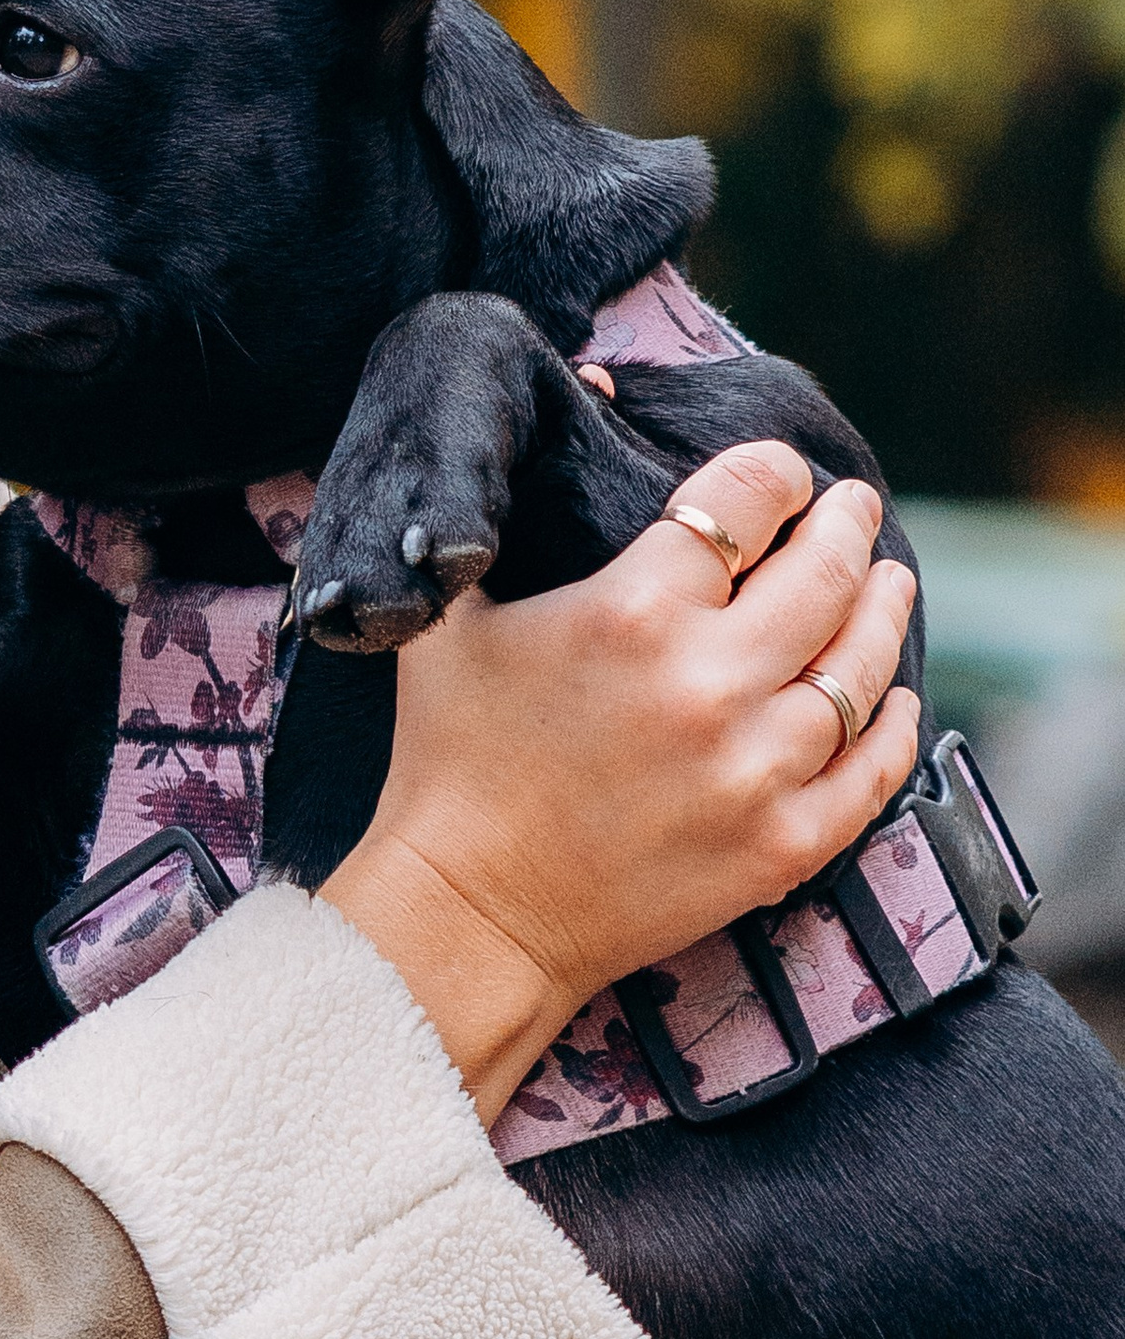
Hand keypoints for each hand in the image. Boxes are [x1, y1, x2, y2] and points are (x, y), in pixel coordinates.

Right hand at [322, 441, 919, 1118]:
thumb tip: (549, 424)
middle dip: (847, 525)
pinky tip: (890, 695)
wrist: (468, 915)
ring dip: (884, 610)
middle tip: (856, 507)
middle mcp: (710, 683)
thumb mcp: (450, 622)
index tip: (781, 471)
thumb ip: (488, 525)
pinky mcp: (781, 845)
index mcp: (632, 611)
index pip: (743, 502)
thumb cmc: (448, 758)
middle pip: (824, 573)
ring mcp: (757, 768)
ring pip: (862, 665)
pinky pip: (873, 770)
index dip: (773, 473)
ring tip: (889, 583)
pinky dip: (891, 723)